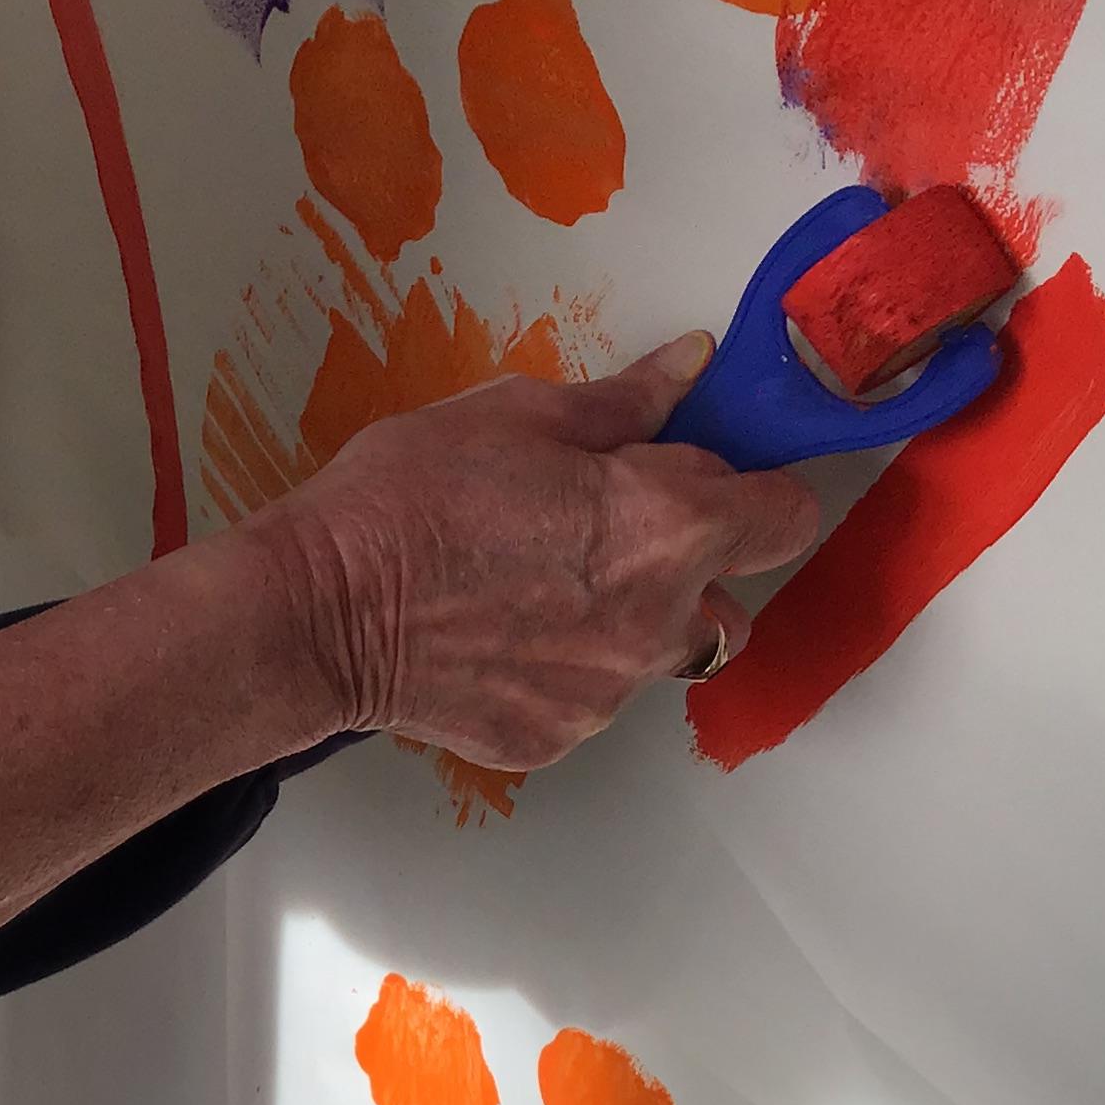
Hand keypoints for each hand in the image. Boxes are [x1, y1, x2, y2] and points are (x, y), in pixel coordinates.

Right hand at [251, 336, 820, 768]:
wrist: (318, 612)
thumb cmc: (408, 498)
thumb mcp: (515, 416)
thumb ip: (623, 403)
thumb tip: (689, 366)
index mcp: (668, 528)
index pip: (787, 517)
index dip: (754, 494)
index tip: (706, 484)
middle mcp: (659, 622)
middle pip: (730, 600)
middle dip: (687, 569)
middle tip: (602, 538)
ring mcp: (609, 693)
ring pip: (656, 656)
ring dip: (624, 623)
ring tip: (533, 593)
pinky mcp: (556, 738)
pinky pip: (587, 699)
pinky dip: (558, 670)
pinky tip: (494, 638)